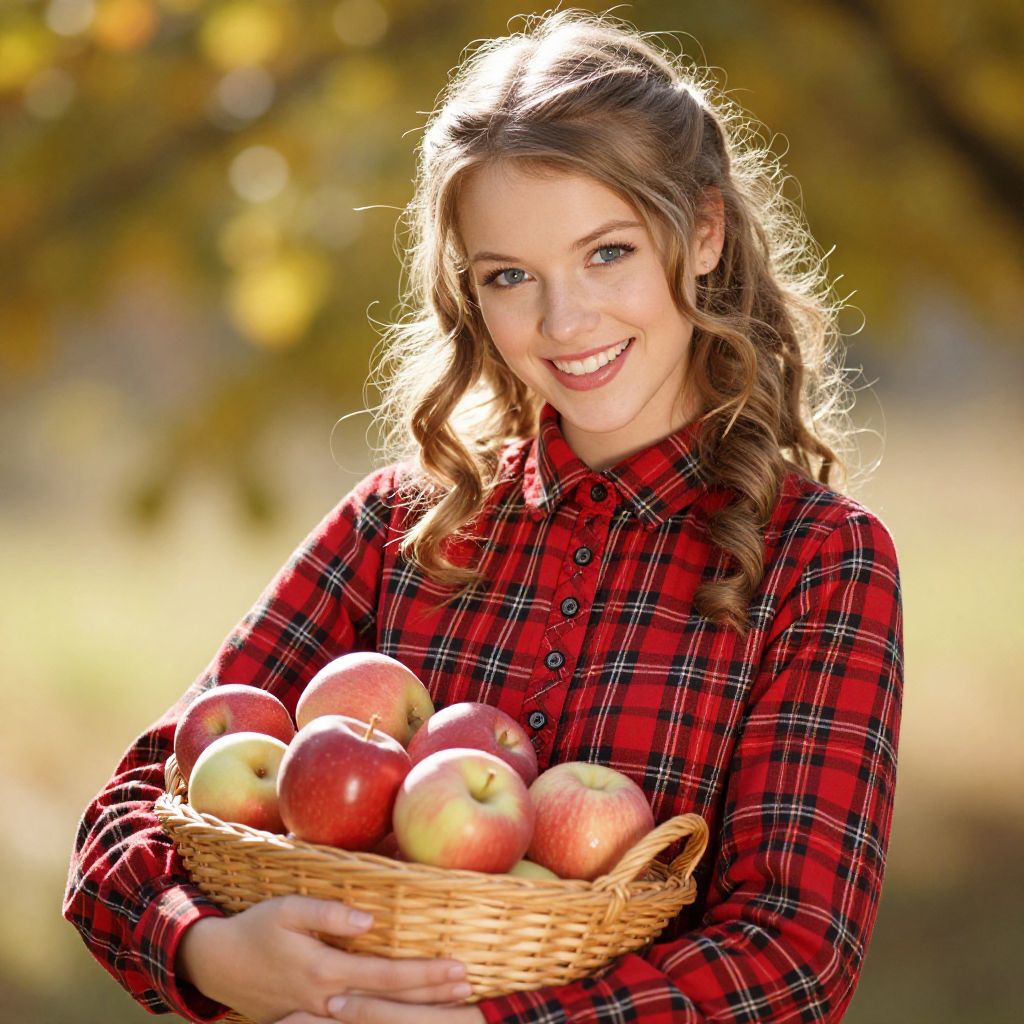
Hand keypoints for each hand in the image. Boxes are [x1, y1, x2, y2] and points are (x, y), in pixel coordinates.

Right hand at [176, 895, 471, 1023]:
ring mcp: (319, 1016)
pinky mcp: (312, 1021)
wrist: (216, 965)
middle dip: (430, 998)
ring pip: (375, 1019)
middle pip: (388, 1003)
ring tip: (450, 1003)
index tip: (456, 967)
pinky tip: (407, 1014)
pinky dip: (385, 1020)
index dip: (423, 974)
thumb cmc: (255, 929)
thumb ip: (328, 913)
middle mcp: (327, 1000)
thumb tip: (369, 919)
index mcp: (324, 971)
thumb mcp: (287, 909)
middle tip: (468, 990)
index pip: (386, 976)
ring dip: (414, 1011)